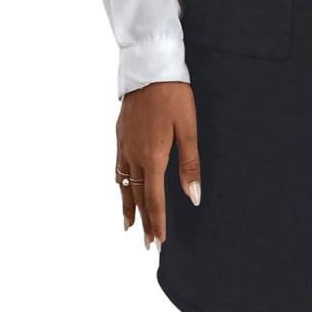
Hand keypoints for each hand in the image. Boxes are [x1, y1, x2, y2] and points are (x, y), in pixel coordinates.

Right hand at [115, 81, 200, 247]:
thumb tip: (193, 197)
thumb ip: (190, 164)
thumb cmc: (174, 96)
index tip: (158, 241)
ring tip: (130, 225)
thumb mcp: (189, 129)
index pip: (153, 198)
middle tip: (147, 243)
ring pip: (123, 183)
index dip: (157, 221)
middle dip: (143, 220)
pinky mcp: (120, 134)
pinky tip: (121, 186)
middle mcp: (133, 155)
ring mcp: (124, 144)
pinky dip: (120, 184)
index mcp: (152, 156)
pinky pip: (118, 167)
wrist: (149, 68)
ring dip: (128, 206)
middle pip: (136, 195)